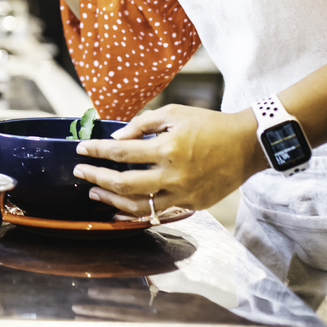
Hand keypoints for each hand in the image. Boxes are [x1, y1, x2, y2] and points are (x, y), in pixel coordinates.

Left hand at [72, 104, 264, 216]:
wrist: (246, 145)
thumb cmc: (208, 124)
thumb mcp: (174, 114)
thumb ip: (142, 125)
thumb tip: (116, 139)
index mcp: (167, 149)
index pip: (121, 153)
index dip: (97, 151)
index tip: (81, 149)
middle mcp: (173, 175)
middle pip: (124, 184)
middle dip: (97, 178)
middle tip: (80, 172)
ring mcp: (183, 194)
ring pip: (138, 206)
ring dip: (111, 201)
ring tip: (94, 193)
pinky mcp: (191, 205)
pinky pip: (157, 213)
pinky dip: (135, 213)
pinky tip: (119, 208)